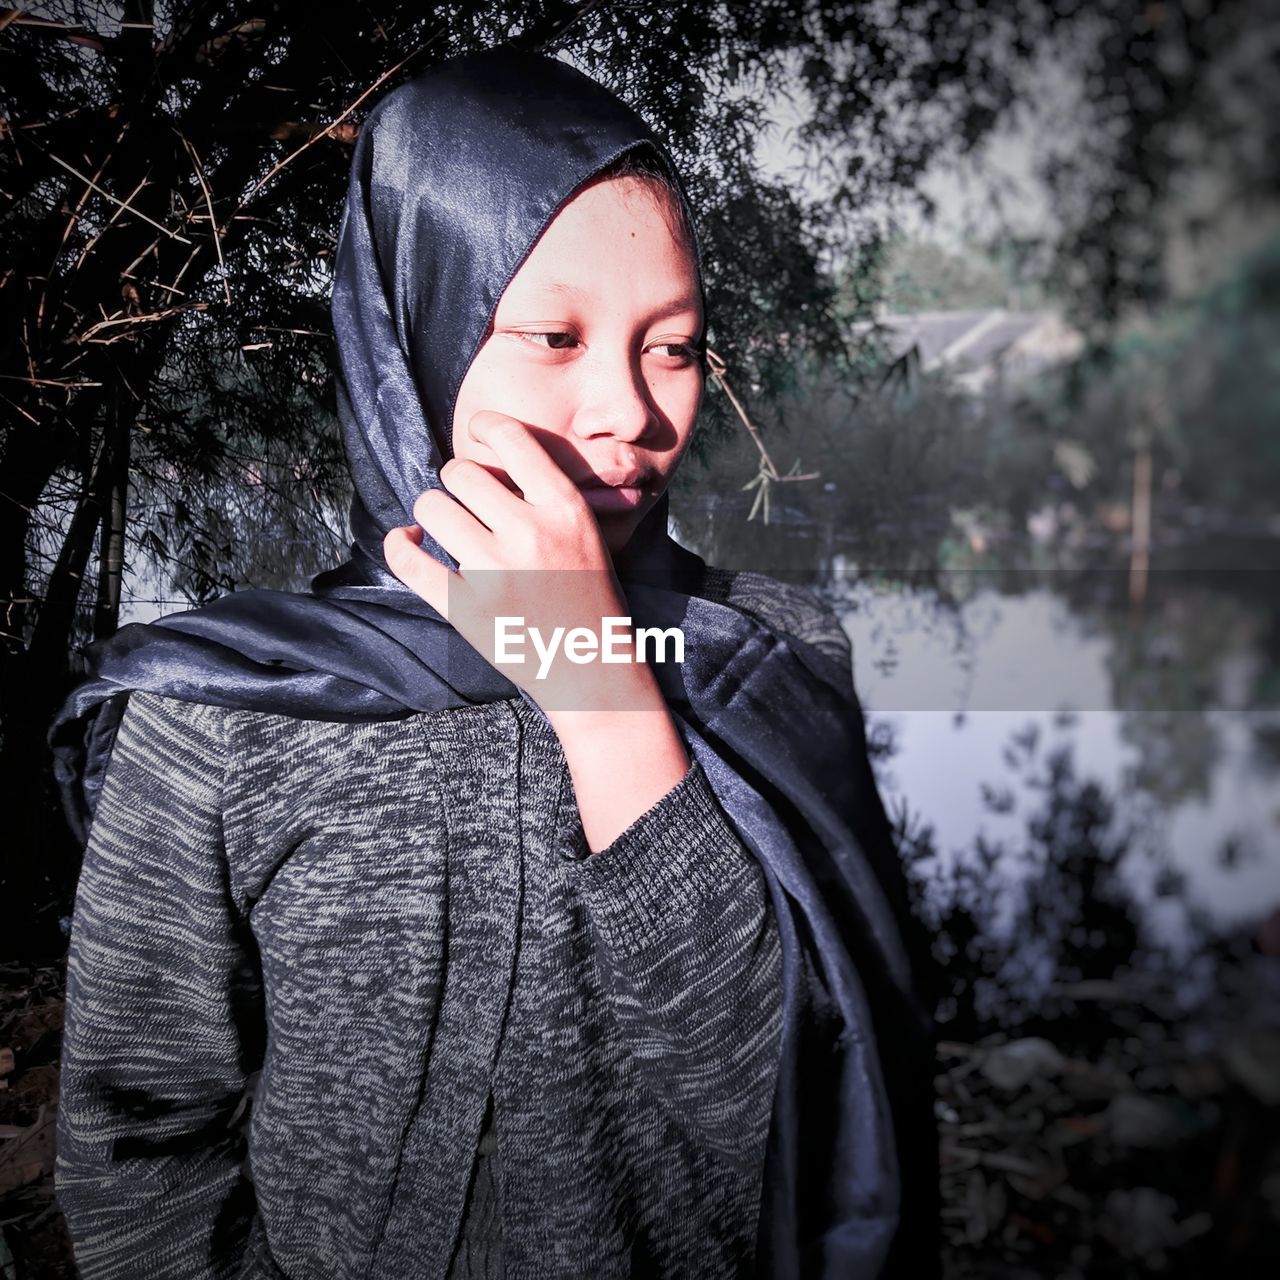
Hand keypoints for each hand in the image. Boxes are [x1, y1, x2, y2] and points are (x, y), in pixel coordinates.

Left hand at [384, 411, 638, 710]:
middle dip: (457, 482)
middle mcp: (529, 532)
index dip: (484, 426)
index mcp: (565, 508)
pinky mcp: (465, 607)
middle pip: (460, 471)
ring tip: (447, 529)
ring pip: (431, 506)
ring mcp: (494, 571)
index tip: (476, 434)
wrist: (594, 671)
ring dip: (433, 513)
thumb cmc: (591, 600)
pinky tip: (408, 543)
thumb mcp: (587, 536)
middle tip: (467, 503)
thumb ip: (546, 498)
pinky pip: (408, 559)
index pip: (511, 438)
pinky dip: (399, 545)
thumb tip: (486, 463)